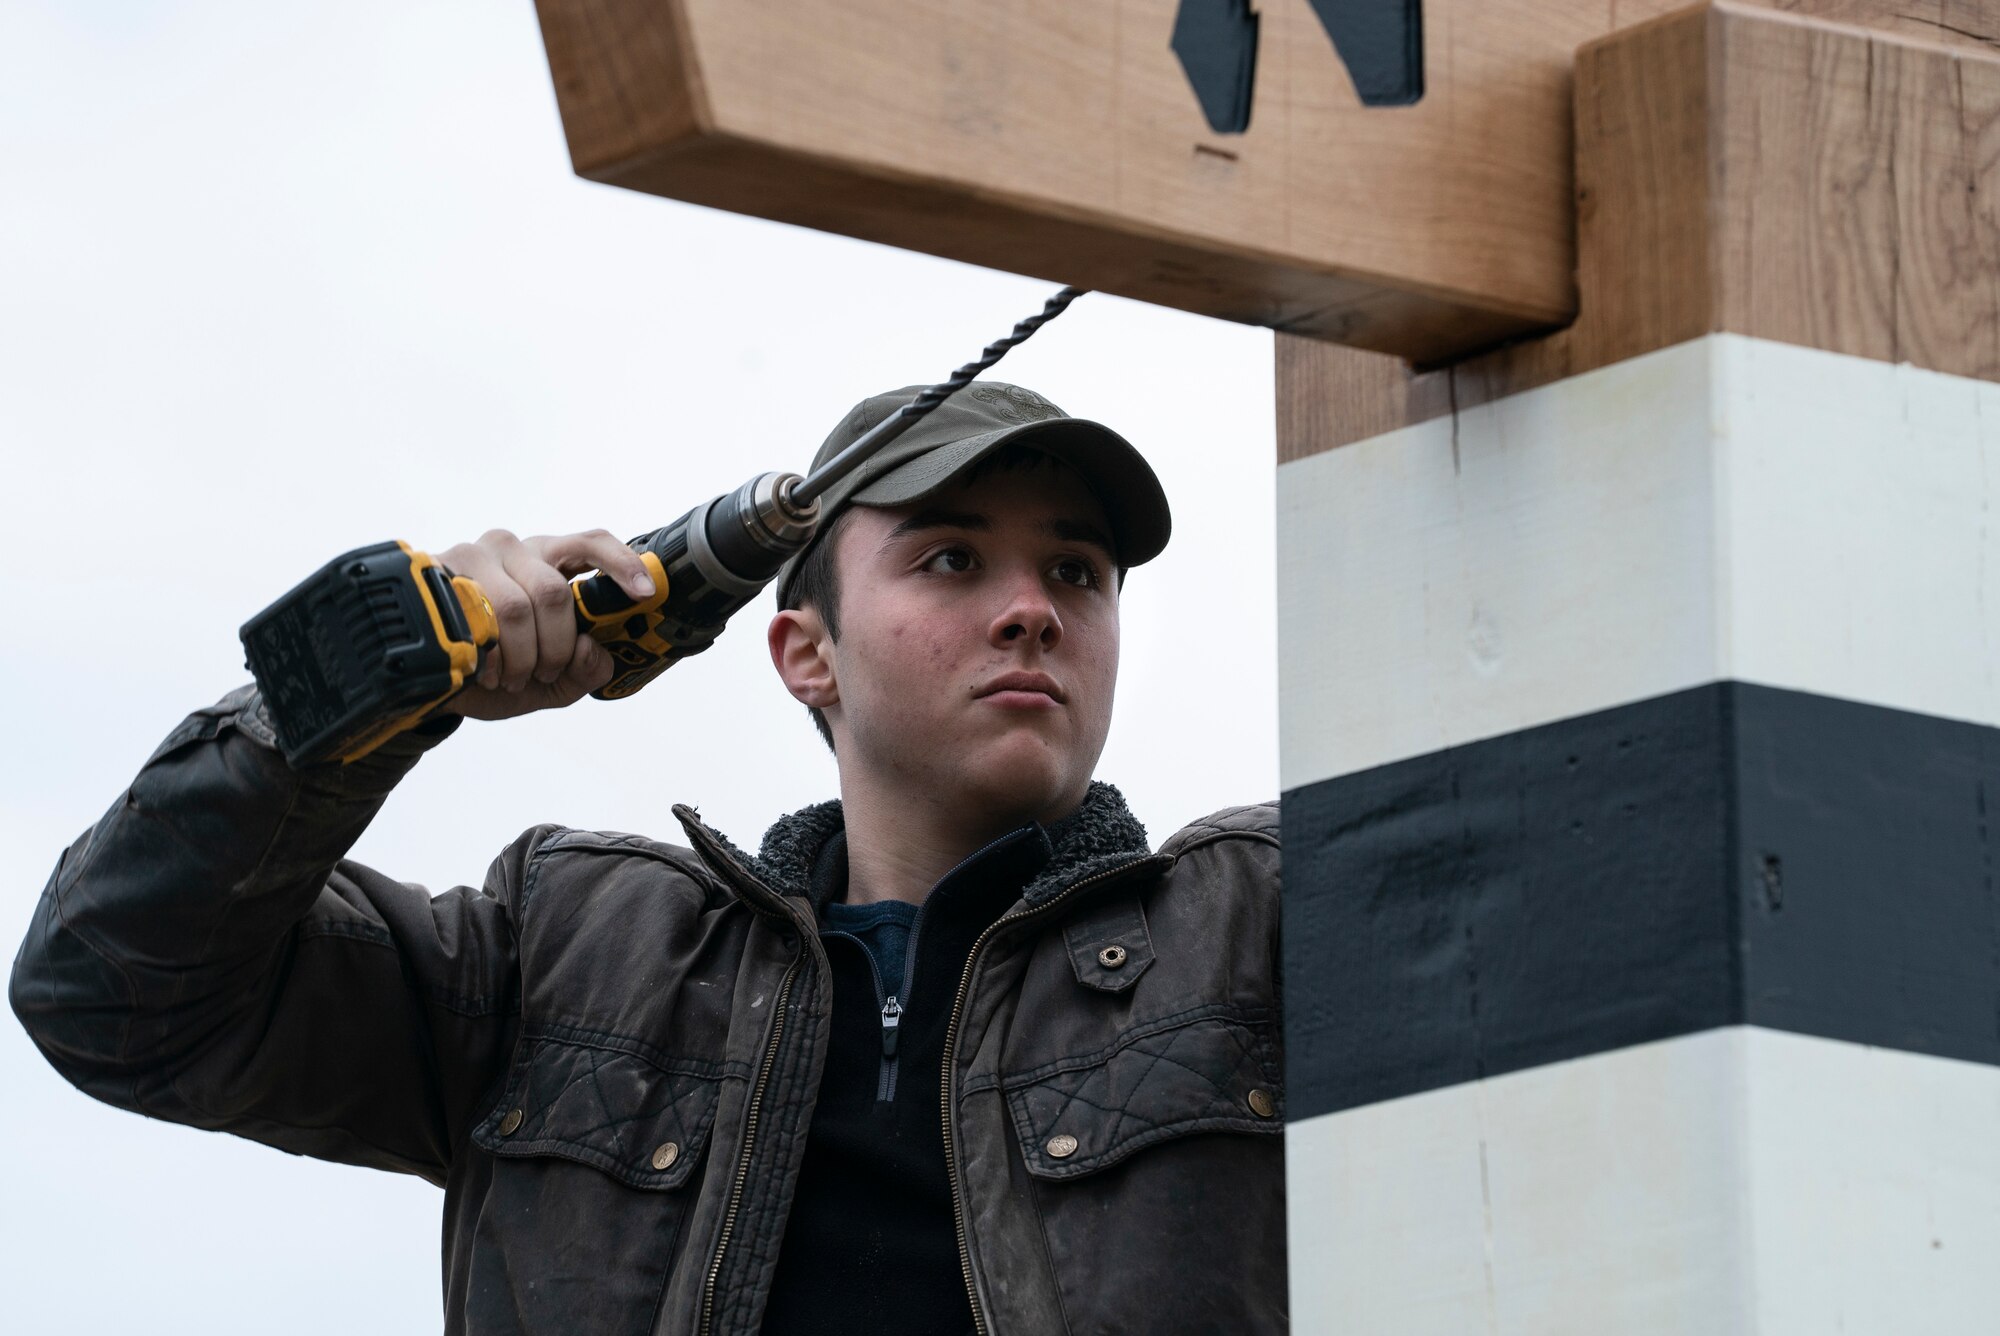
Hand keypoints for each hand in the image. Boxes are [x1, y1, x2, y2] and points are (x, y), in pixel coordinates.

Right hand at [432, 529, 656, 721]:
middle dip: (555, 646)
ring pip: (514, 607)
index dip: (622, 565)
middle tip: (546, 673)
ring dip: (519, 657)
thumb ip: (584, 670)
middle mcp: (515, 549)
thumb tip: (592, 650)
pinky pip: (474, 617)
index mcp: (550, 560)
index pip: (592, 543)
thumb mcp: (554, 682)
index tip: (644, 592)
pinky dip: (487, 655)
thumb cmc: (500, 668)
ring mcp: (475, 557)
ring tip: (511, 677)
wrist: (434, 678)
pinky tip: (485, 670)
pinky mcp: (439, 574)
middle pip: (552, 591)